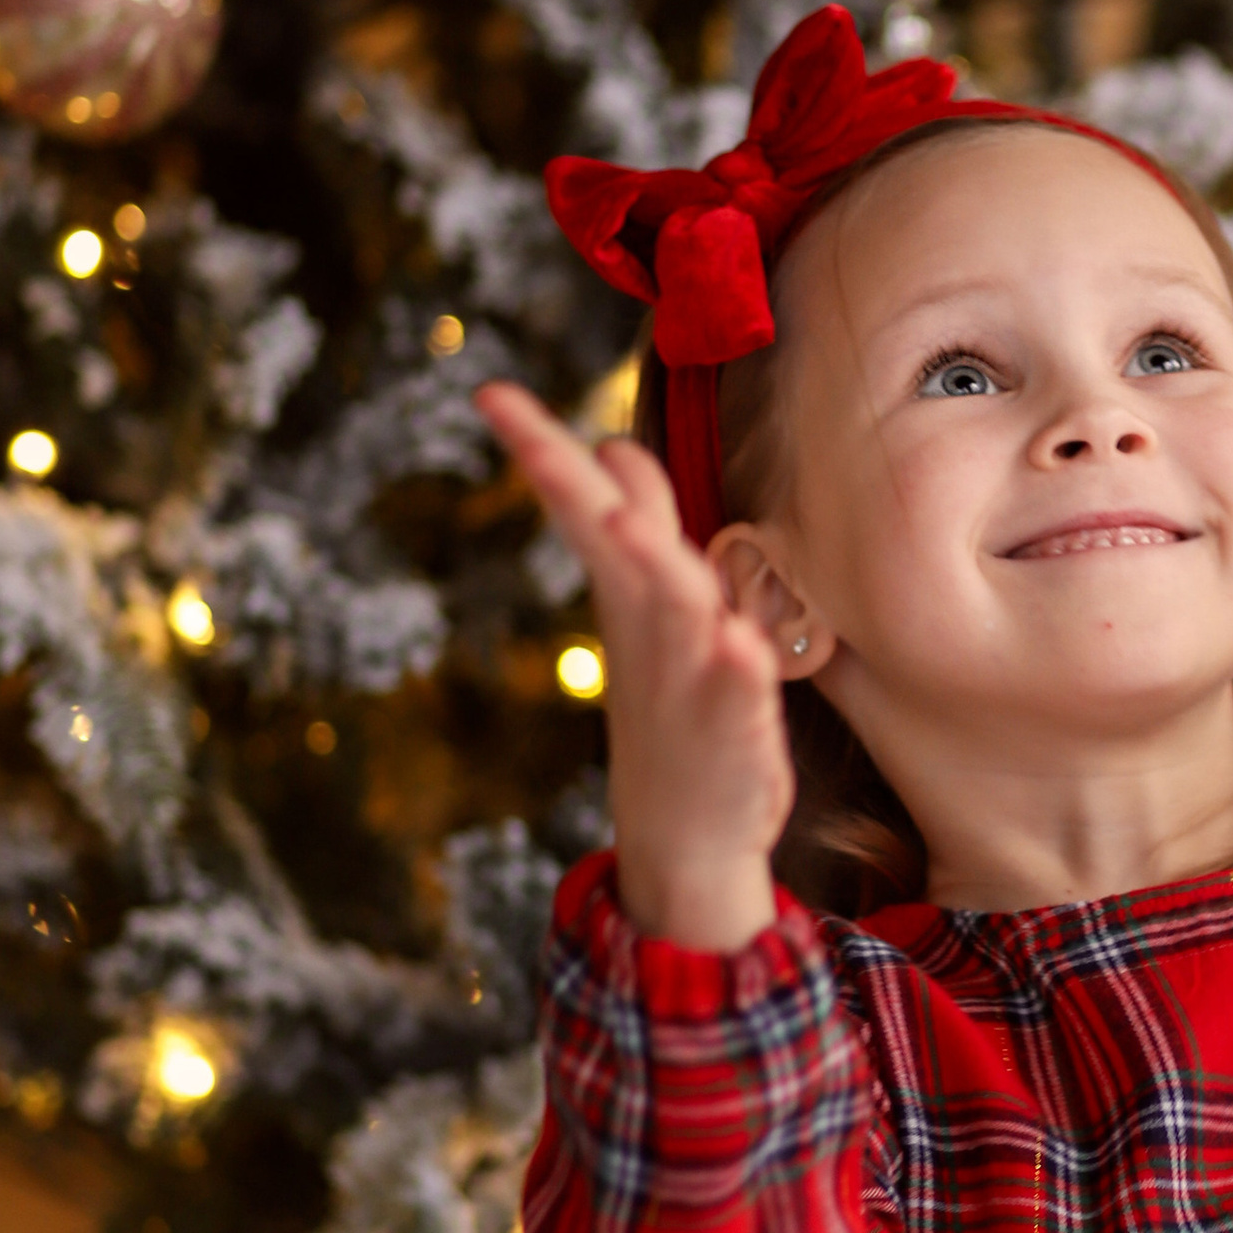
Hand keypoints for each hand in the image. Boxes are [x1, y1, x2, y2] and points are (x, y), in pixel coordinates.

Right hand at [476, 383, 788, 952]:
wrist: (687, 838)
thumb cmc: (674, 704)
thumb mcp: (652, 605)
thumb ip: (641, 526)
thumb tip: (614, 449)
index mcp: (628, 592)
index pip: (581, 507)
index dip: (541, 449)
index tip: (491, 394)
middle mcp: (652, 628)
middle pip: (613, 545)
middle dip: (576, 495)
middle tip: (541, 446)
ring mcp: (692, 679)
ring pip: (673, 611)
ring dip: (653, 569)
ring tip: (629, 528)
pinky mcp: (736, 730)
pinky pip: (738, 694)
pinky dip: (738, 668)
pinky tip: (742, 645)